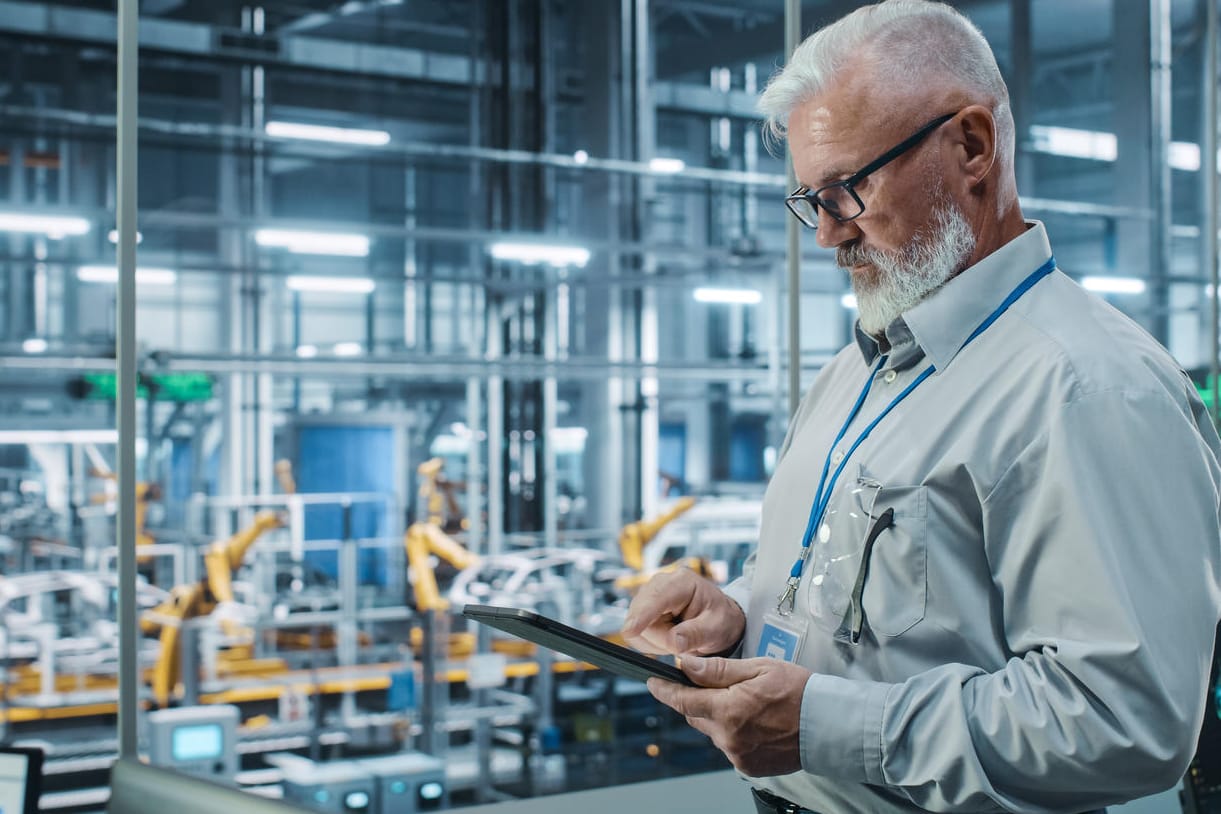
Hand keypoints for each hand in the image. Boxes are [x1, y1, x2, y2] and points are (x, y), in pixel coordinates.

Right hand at [621, 569, 744, 655]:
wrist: (717, 619)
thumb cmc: (719, 619)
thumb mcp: (717, 628)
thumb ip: (696, 634)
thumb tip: (673, 642)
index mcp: (682, 582)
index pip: (656, 597)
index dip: (642, 615)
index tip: (630, 631)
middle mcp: (660, 584)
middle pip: (641, 615)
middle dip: (659, 637)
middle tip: (684, 644)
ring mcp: (648, 596)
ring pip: (636, 628)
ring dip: (657, 642)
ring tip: (680, 640)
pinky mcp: (642, 610)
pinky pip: (636, 635)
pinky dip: (652, 644)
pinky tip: (669, 640)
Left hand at [648, 655, 809, 776]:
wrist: (829, 725)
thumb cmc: (798, 691)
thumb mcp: (758, 669)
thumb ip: (718, 670)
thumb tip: (686, 666)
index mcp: (728, 711)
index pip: (683, 701)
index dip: (664, 690)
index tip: (652, 682)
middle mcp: (728, 738)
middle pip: (696, 716)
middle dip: (697, 699)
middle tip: (713, 684)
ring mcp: (738, 755)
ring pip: (713, 731)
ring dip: (718, 716)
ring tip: (745, 702)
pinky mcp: (749, 767)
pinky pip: (729, 746)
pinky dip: (733, 732)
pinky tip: (754, 722)